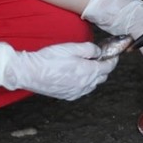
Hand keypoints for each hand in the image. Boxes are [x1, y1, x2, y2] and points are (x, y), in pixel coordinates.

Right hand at [0, 41, 115, 100]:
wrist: (29, 72)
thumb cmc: (49, 58)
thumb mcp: (71, 47)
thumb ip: (88, 49)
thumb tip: (98, 52)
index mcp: (87, 71)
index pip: (108, 67)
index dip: (112, 60)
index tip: (113, 55)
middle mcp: (85, 85)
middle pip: (102, 76)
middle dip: (104, 67)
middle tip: (100, 58)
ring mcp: (76, 92)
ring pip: (93, 84)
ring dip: (95, 76)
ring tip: (88, 66)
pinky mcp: (68, 96)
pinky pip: (83, 90)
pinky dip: (85, 83)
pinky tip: (78, 76)